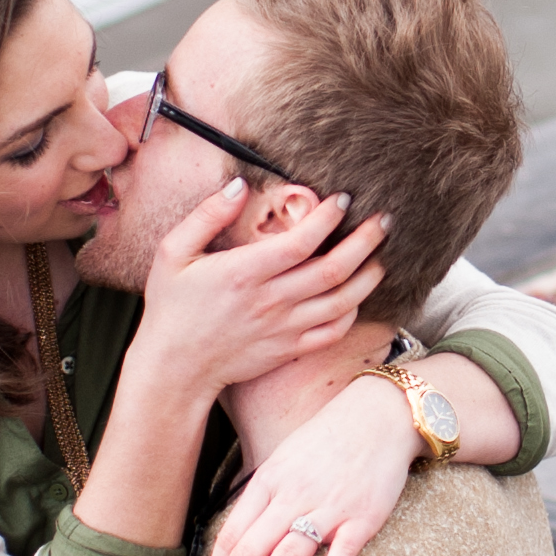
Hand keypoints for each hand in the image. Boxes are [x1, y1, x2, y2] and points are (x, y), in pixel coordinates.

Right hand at [135, 185, 387, 398]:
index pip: (301, 241)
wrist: (175, 368)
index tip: (344, 199)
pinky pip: (333, 331)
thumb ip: (206, 216)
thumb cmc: (172, 308)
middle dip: (365, 241)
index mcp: (244, 273)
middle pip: (333, 269)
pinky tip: (359, 294)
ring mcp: (284, 328)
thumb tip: (239, 186)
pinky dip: (353, 312)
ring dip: (369, 276)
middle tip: (384, 220)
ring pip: (342, 301)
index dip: (328, 218)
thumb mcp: (173, 253)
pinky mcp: (289, 349)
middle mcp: (270, 301)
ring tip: (382, 255)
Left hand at [210, 373, 420, 555]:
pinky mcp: (364, 516)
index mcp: (270, 481)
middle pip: (250, 551)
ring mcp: (329, 506)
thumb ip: (262, 496)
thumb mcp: (284, 459)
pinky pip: (342, 550)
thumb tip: (236, 537)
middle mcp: (294, 495)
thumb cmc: (329, 440)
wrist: (381, 414)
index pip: (231, 535)